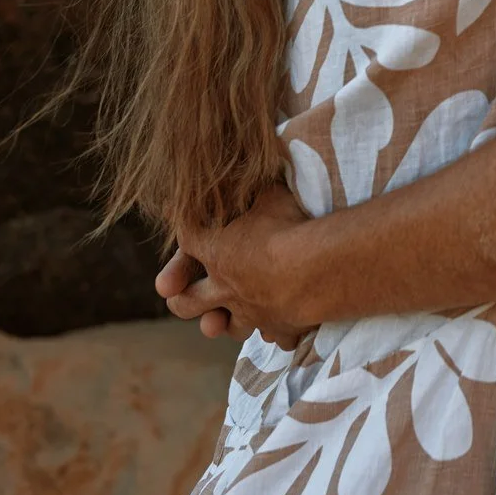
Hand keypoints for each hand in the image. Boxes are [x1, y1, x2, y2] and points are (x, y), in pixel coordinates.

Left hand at [155, 183, 313, 348]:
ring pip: (224, 326)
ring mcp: (248, 312)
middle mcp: (224, 286)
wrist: (316, 270)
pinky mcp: (277, 327)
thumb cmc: (289, 226)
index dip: (182, 225)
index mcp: (216, 250)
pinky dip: (275, 328)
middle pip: (185, 302)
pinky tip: (282, 321)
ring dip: (223, 321)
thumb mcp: (272, 194)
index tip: (179, 215)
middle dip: (181, 297)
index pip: (186, 238)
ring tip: (228, 316)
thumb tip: (261, 159)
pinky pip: (271, 334)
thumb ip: (258, 187)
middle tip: (180, 293)